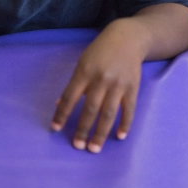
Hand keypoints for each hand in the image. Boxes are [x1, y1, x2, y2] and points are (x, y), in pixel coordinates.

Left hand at [50, 19, 144, 152]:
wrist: (128, 38)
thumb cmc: (101, 52)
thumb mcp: (83, 63)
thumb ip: (74, 84)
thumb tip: (61, 105)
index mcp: (85, 72)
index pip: (70, 97)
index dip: (62, 114)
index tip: (55, 129)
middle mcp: (101, 79)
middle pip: (90, 109)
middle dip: (83, 129)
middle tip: (77, 146)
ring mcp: (118, 84)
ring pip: (108, 113)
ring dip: (101, 133)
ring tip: (94, 148)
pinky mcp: (133, 87)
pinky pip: (129, 109)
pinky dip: (125, 123)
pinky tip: (119, 136)